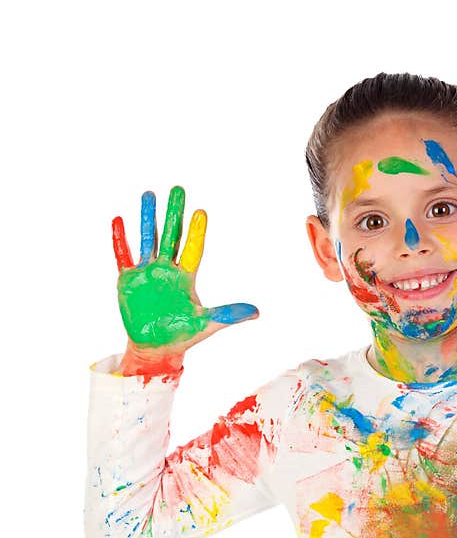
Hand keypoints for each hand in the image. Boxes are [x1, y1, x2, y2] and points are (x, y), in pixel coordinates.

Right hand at [112, 186, 258, 353]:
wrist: (156, 348)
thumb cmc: (183, 335)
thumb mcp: (207, 324)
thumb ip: (229, 314)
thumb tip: (257, 312)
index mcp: (186, 277)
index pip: (193, 249)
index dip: (196, 232)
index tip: (201, 212)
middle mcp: (167, 269)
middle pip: (171, 236)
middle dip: (173, 214)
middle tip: (178, 189)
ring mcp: (146, 272)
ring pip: (147, 239)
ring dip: (147, 218)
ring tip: (149, 195)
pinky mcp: (127, 280)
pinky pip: (123, 255)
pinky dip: (120, 239)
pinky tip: (119, 220)